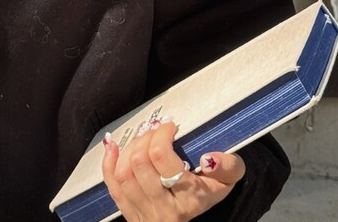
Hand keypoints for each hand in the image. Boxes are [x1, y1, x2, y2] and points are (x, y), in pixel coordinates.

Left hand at [101, 120, 244, 220]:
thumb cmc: (207, 195)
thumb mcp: (227, 182)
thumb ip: (229, 166)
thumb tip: (208, 158)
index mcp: (189, 199)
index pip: (161, 156)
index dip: (160, 133)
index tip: (169, 125)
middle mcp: (164, 209)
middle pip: (139, 162)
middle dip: (145, 138)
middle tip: (154, 130)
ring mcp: (145, 213)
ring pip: (124, 173)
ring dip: (129, 148)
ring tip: (141, 139)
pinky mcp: (131, 214)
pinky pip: (112, 187)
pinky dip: (108, 163)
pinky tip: (113, 147)